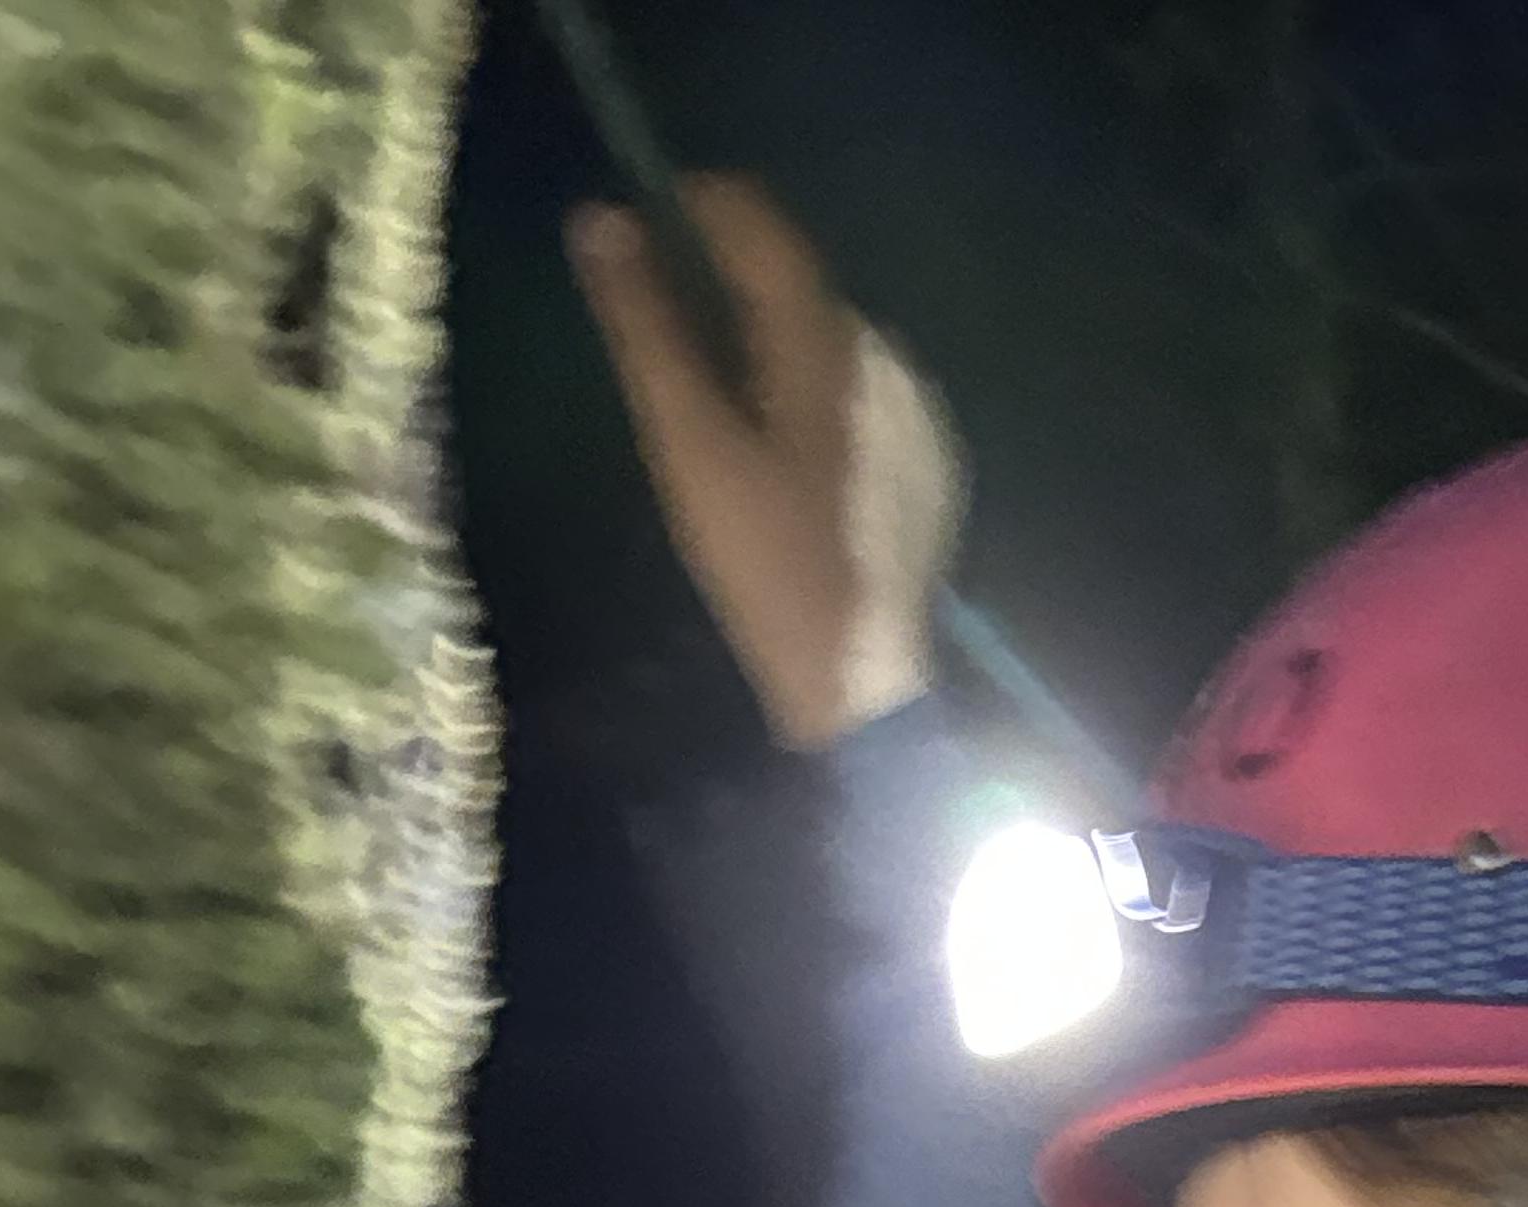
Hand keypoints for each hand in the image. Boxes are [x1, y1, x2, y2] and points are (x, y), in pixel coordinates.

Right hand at [568, 173, 966, 750]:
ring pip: (825, 337)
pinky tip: (786, 458)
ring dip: (773, 343)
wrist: (860, 682)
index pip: (758, 221)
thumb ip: (645, 326)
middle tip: (669, 330)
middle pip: (793, 280)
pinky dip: (814, 395)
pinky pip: (858, 392)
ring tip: (724, 404)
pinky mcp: (928, 455)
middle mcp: (881, 351)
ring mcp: (914, 406)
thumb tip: (599, 220)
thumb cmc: (767, 565)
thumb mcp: (690, 443)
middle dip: (728, 284)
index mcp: (825, 338)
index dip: (694, 204)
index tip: (643, 223)